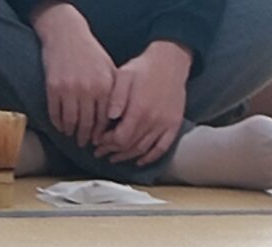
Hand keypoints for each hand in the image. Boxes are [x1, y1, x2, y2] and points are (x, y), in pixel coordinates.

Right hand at [31, 3, 117, 149]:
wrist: (66, 35)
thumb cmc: (89, 52)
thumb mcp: (108, 69)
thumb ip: (113, 92)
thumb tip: (115, 119)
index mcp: (105, 86)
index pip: (104, 119)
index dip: (101, 133)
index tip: (98, 140)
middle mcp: (88, 89)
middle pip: (87, 124)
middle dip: (85, 137)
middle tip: (84, 144)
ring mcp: (70, 90)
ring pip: (70, 122)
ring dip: (70, 132)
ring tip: (71, 136)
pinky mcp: (53, 88)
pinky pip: (55, 114)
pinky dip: (57, 123)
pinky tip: (60, 126)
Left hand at [97, 41, 188, 165]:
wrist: (170, 61)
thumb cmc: (144, 67)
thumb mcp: (124, 76)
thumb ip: (115, 97)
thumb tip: (109, 116)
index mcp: (138, 110)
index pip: (119, 138)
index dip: (106, 143)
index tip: (97, 142)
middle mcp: (152, 120)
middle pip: (129, 146)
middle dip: (112, 151)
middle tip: (101, 152)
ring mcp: (164, 124)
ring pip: (143, 149)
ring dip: (127, 156)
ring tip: (115, 157)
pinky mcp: (174, 124)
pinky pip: (162, 148)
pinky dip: (150, 157)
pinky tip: (140, 160)